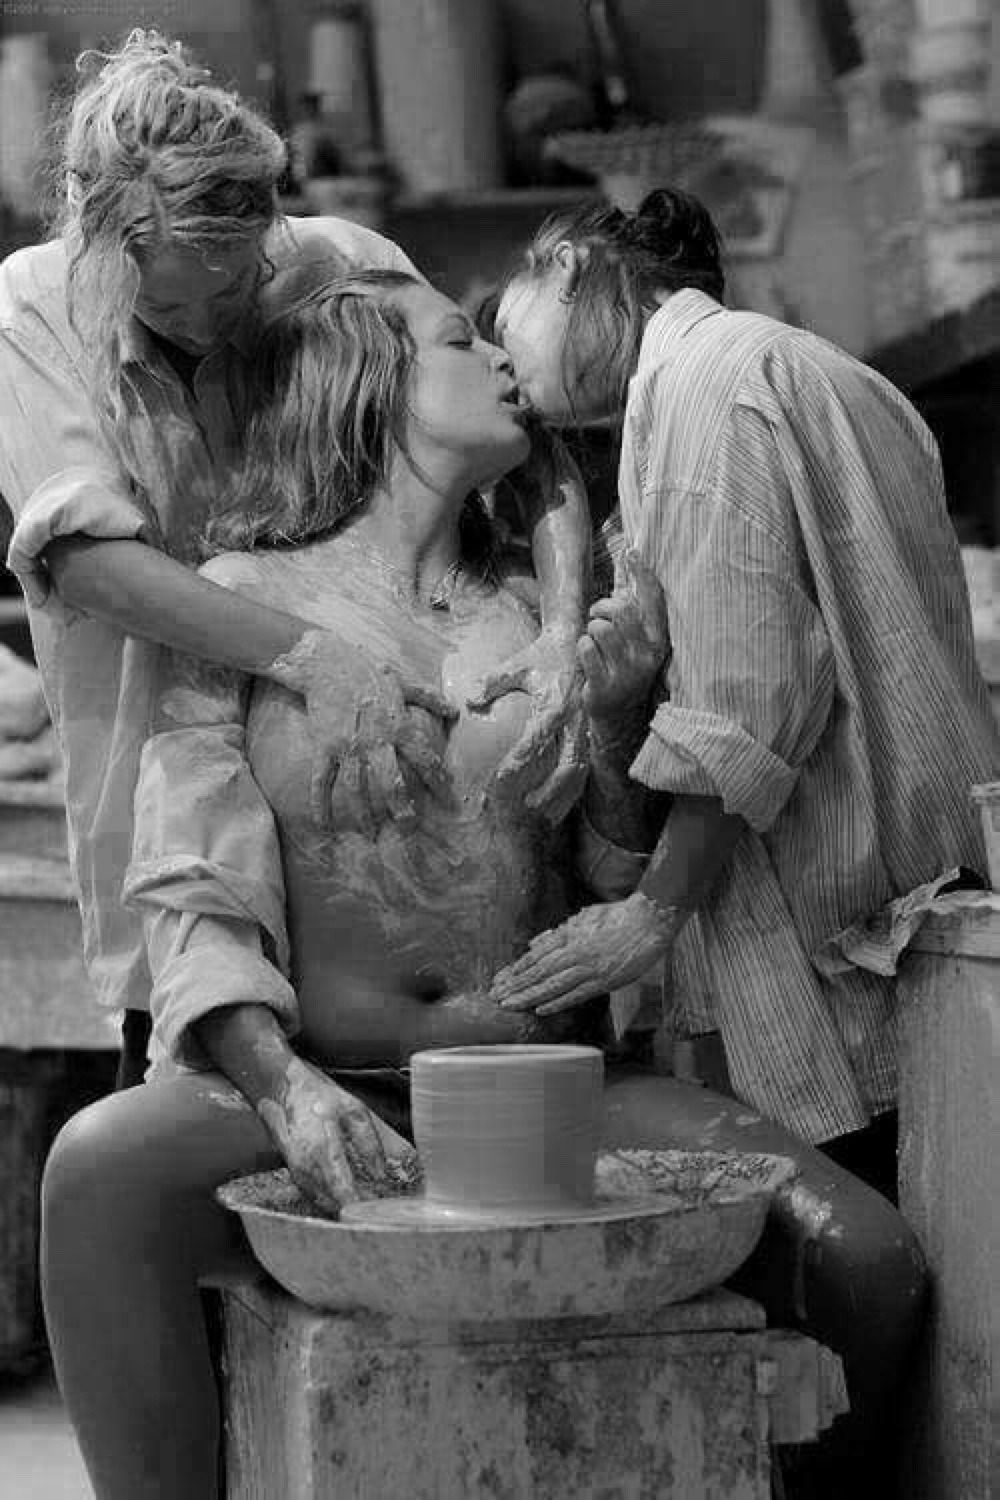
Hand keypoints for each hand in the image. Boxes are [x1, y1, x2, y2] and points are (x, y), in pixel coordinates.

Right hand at [256, 1057, 420, 1214]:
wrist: (288, 1093)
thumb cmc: (321, 1100)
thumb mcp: (354, 1112)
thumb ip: (369, 1143)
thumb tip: (381, 1173)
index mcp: (322, 1149)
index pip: (342, 1189)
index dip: (360, 1204)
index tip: (378, 1209)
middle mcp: (307, 1166)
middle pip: (334, 1202)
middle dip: (357, 1209)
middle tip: (379, 1209)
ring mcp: (298, 1173)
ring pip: (323, 1204)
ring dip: (345, 1208)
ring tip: (368, 1207)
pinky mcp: (295, 1176)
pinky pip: (315, 1197)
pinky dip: (332, 1202)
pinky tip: (348, 1200)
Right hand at [275, 630, 457, 832]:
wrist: (326, 662)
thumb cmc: (367, 671)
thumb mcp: (402, 683)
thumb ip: (429, 700)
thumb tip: (455, 710)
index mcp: (399, 726)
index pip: (426, 760)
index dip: (439, 783)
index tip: (449, 803)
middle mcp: (376, 741)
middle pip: (391, 784)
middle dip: (402, 810)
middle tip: (409, 830)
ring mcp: (348, 747)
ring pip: (357, 789)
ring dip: (364, 815)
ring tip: (371, 834)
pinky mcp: (324, 747)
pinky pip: (321, 781)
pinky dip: (320, 804)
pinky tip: (324, 824)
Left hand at [467, 627, 587, 823]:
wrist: (579, 640)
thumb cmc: (544, 654)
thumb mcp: (517, 663)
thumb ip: (491, 682)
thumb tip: (468, 701)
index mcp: (555, 702)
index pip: (535, 741)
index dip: (517, 765)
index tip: (499, 782)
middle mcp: (575, 718)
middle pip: (567, 762)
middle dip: (550, 789)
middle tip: (528, 807)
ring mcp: (586, 726)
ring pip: (580, 768)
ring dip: (565, 794)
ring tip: (546, 816)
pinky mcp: (590, 731)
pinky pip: (586, 764)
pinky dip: (575, 787)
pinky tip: (562, 804)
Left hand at [489, 891, 681, 1014]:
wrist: (649, 920)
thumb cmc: (617, 916)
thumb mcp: (583, 917)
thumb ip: (559, 932)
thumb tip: (534, 943)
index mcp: (569, 935)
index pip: (536, 956)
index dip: (516, 970)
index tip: (499, 980)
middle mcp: (575, 952)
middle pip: (539, 971)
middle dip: (515, 986)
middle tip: (496, 997)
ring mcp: (590, 967)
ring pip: (553, 985)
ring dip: (530, 996)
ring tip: (510, 1005)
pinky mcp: (605, 980)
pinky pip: (577, 994)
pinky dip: (558, 1002)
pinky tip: (541, 1010)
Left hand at [579, 550, 668, 735]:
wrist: (619, 717)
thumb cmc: (625, 670)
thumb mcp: (639, 645)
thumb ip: (637, 614)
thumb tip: (631, 568)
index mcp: (658, 643)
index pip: (654, 602)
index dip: (643, 575)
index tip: (632, 553)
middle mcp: (646, 656)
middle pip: (622, 610)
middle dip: (603, 607)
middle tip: (597, 615)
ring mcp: (626, 672)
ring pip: (600, 629)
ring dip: (591, 630)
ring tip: (594, 641)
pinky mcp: (604, 685)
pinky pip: (586, 649)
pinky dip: (583, 648)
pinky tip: (589, 659)